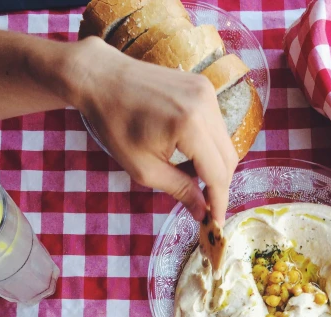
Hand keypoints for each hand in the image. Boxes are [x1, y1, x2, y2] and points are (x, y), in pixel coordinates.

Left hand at [70, 37, 237, 223]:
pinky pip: (217, 127)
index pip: (218, 173)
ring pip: (226, 143)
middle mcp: (205, 105)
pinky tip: (189, 157)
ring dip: (215, 167)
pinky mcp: (204, 88)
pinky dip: (209, 147)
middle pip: (229, 158)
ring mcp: (207, 93)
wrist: (101, 78)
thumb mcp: (144, 168)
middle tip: (205, 206)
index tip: (216, 223)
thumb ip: (179, 190)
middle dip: (219, 186)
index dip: (219, 202)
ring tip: (192, 180)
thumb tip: (202, 212)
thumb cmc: (115, 124)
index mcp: (190, 126)